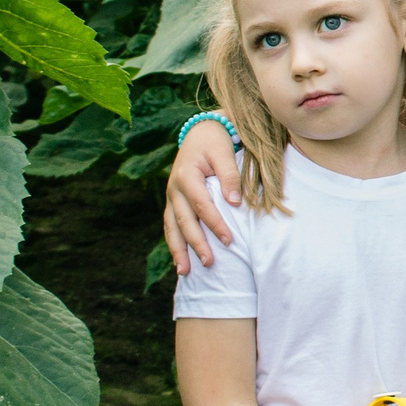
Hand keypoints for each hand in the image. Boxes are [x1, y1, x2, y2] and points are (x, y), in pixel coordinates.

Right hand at [164, 120, 242, 271]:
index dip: (215, 224)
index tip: (230, 240)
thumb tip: (234, 203)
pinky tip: (180, 260)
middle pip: (184, 221)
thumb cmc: (216, 142)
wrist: (200, 132)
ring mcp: (171, 196)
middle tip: (210, 263)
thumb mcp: (224, 153)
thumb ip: (229, 176)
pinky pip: (171, 225)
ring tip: (185, 272)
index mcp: (187, 176)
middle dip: (196, 244)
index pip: (202, 205)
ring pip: (172, 227)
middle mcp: (174, 188)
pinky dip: (174, 242)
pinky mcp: (173, 202)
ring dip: (178, 250)